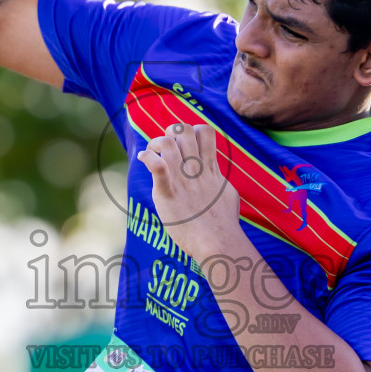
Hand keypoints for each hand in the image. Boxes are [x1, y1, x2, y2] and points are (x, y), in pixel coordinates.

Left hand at [135, 123, 243, 261]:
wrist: (217, 242)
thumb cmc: (224, 223)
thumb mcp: (227, 193)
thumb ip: (218, 179)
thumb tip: (215, 173)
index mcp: (210, 168)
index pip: (205, 131)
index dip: (193, 130)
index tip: (184, 144)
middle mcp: (196, 169)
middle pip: (184, 130)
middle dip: (171, 132)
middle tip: (165, 147)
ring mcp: (182, 180)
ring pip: (168, 142)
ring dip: (156, 143)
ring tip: (152, 152)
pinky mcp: (167, 193)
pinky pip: (156, 166)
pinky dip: (147, 157)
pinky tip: (143, 159)